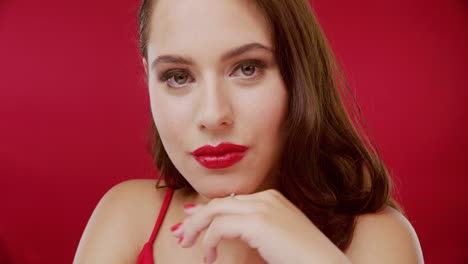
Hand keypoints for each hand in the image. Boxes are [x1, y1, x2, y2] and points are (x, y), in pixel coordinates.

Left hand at [170, 189, 350, 263]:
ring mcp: (263, 207)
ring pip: (215, 211)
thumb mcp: (276, 238)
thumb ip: (254, 229)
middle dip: (196, 218)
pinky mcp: (258, 222)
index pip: (231, 200)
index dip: (208, 210)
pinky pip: (220, 227)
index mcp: (272, 198)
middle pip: (220, 203)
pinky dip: (208, 241)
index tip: (192, 220)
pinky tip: (209, 257)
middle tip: (181, 234)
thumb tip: (228, 230)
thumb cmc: (302, 258)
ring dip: (196, 227)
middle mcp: (266, 198)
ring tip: (186, 243)